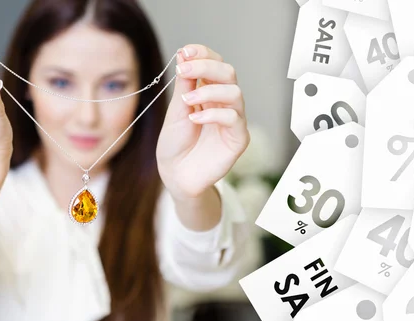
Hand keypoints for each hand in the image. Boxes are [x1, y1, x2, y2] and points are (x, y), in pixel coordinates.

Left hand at [157, 44, 249, 199]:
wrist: (176, 175)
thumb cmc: (175, 144)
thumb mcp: (176, 110)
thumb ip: (184, 85)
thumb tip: (184, 54)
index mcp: (209, 92)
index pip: (215, 63)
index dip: (203, 54)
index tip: (185, 52)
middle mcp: (224, 103)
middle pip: (228, 73)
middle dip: (207, 67)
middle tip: (184, 70)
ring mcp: (233, 120)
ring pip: (235, 93)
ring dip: (209, 91)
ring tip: (187, 101)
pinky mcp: (238, 139)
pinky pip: (234, 119)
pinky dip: (213, 114)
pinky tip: (194, 119)